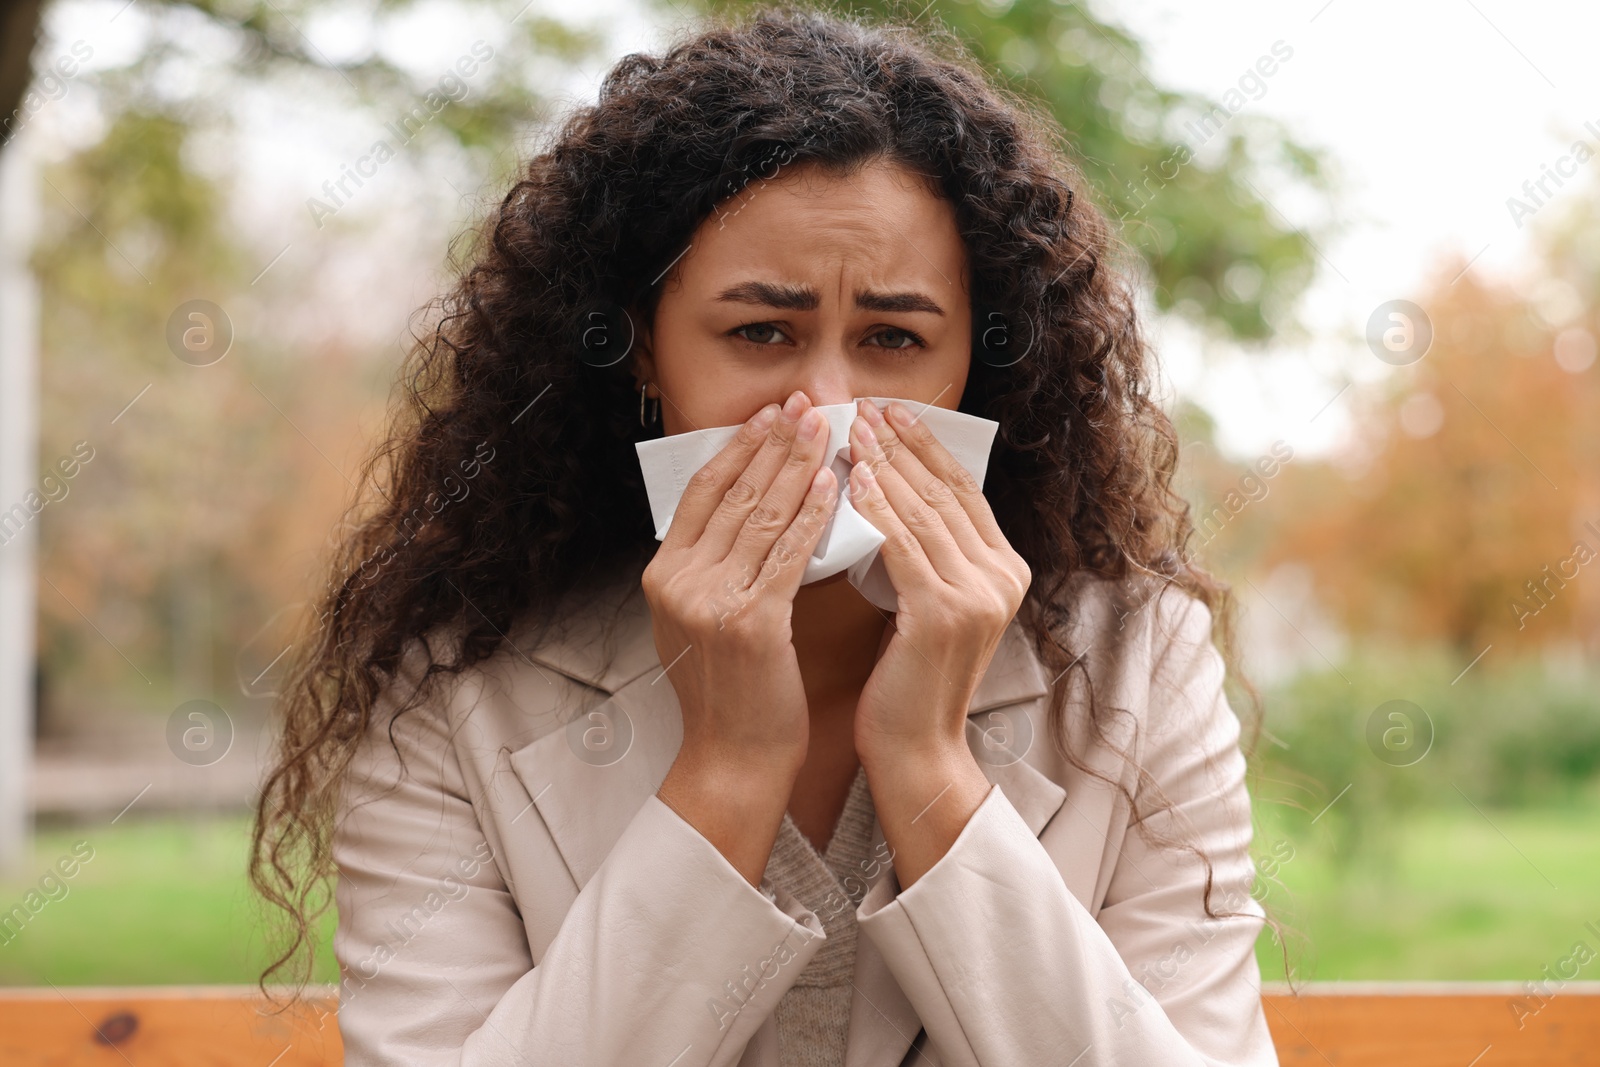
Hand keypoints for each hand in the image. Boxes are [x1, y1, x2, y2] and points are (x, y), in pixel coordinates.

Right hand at [642, 390, 837, 883]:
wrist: (733, 759)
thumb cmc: (730, 692)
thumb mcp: (700, 620)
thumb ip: (713, 567)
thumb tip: (748, 507)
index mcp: (664, 575)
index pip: (701, 492)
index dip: (737, 448)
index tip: (768, 414)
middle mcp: (678, 582)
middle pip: (732, 494)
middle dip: (773, 443)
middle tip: (805, 402)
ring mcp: (710, 601)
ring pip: (761, 515)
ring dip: (797, 464)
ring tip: (826, 428)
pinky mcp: (750, 623)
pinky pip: (788, 554)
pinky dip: (812, 514)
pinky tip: (833, 484)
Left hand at [845, 398, 1031, 763]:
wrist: (916, 750)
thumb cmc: (908, 680)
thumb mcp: (928, 605)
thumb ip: (926, 555)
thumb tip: (889, 491)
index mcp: (1005, 570)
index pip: (963, 492)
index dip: (926, 447)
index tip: (892, 411)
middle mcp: (1002, 578)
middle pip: (945, 492)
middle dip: (903, 444)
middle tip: (865, 405)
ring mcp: (979, 596)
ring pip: (924, 512)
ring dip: (885, 465)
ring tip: (851, 430)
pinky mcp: (945, 614)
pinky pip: (903, 546)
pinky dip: (877, 508)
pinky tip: (852, 480)